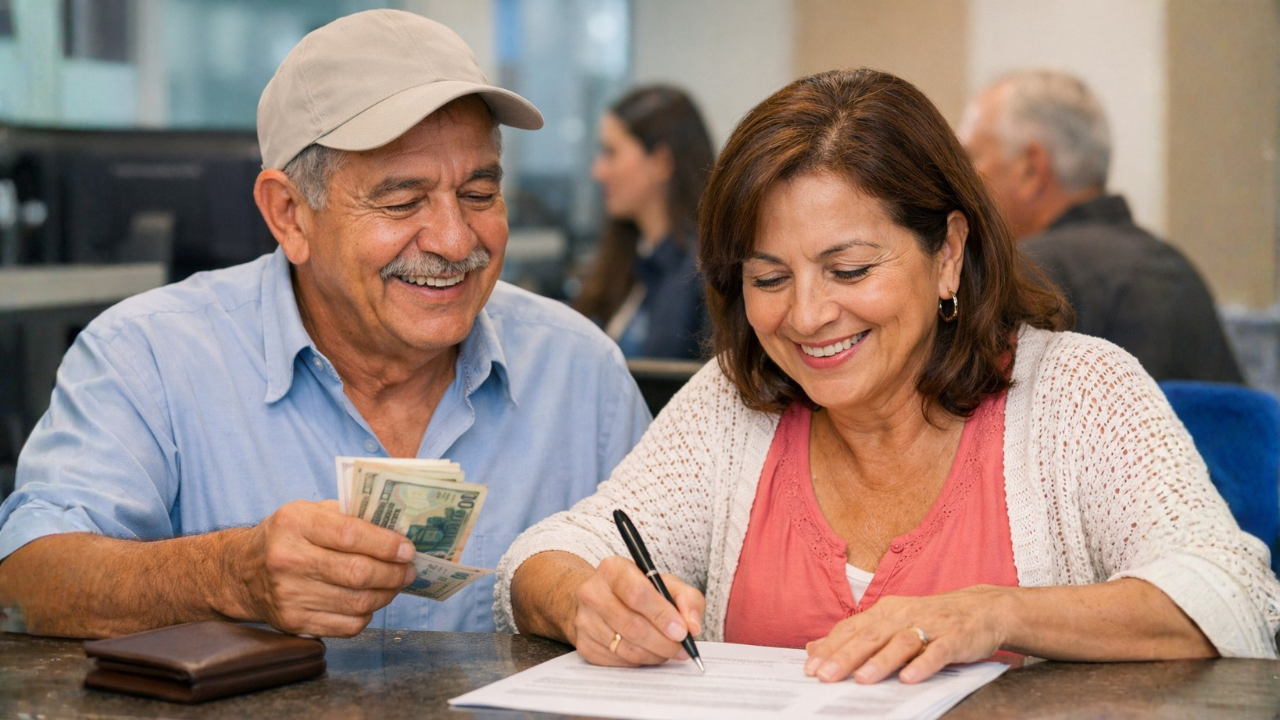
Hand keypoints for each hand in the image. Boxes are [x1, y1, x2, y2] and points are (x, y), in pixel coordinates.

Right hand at [230, 500, 416, 636]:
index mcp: (294, 523)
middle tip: (409, 570)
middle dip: (393, 573)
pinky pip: (346, 625)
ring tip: (396, 584)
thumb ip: (348, 514)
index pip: (350, 534)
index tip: (408, 549)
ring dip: (386, 594)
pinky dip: (367, 614)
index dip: (385, 544)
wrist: (242, 572)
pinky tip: (370, 601)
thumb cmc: (287, 536)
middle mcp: (287, 559)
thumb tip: (397, 529)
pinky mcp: (293, 622)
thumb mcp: (308, 512)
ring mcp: (288, 595)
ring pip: (356, 602)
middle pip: (357, 573)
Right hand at [569, 555, 704, 666]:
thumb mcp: (666, 583)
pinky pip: (617, 661)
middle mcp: (593, 592)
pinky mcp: (584, 643)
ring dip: (654, 654)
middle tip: (682, 648)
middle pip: (632, 625)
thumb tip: (693, 626)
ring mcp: (585, 620)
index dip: (662, 615)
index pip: (637, 593)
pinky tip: (648, 652)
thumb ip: (687, 599)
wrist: (600, 599)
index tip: (682, 631)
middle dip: (663, 642)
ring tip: (668, 650)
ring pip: (626, 647)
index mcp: (613, 569)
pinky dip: (639, 661)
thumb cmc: (638, 589)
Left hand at [804, 586, 1010, 683]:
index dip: (831, 648)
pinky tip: (909, 679)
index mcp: (885, 611)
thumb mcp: (891, 622)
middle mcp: (904, 615)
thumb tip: (814, 647)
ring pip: (900, 643)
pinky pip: (937, 652)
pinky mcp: (954, 639)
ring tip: (862, 680)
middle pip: (870, 636)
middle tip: (826, 676)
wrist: (983, 609)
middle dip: (846, 657)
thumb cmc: (931, 620)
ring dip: (880, 662)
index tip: (810, 668)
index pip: (852, 629)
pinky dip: (922, 664)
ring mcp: (930, 626)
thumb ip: (855, 635)